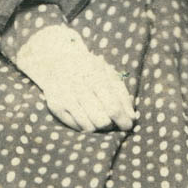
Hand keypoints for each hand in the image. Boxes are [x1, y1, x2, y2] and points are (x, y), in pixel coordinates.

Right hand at [14, 25, 134, 131]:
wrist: (56, 60)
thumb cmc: (89, 69)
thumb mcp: (109, 74)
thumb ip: (122, 95)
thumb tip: (132, 118)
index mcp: (95, 75)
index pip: (113, 107)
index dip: (123, 120)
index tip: (128, 125)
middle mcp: (78, 86)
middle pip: (102, 120)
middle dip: (111, 125)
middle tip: (113, 122)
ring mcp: (65, 97)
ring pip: (89, 127)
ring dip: (99, 127)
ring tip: (101, 119)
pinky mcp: (55, 106)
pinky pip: (76, 127)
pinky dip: (85, 126)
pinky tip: (87, 118)